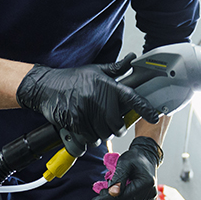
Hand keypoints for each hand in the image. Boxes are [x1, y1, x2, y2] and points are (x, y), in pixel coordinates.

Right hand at [16, 54, 158, 144]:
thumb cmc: (72, 79)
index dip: (145, 108)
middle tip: (111, 125)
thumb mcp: (95, 71)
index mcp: (107, 86)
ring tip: (94, 126)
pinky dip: (88, 139)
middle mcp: (99, 98)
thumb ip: (115, 69)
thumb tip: (132, 59)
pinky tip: (84, 131)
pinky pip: (88, 138)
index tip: (155, 117)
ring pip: (102, 134)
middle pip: (116, 125)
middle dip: (116, 129)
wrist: (45, 86)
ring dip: (100, 134)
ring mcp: (86, 110)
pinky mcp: (74, 121)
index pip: (131, 98)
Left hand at [91, 137, 162, 199]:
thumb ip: (118, 177)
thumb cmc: (135, 158)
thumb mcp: (124, 162)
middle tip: (101, 194)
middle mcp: (151, 194)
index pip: (123, 198)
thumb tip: (111, 193)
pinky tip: (117, 196)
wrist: (147, 156)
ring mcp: (151, 199)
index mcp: (146, 183)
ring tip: (108, 194)